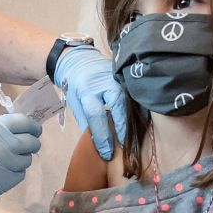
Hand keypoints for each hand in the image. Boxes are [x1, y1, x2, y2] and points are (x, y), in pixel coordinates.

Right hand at [0, 113, 42, 212]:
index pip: (24, 123)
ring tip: (6, 161)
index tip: (34, 130)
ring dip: (20, 160)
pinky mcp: (0, 184)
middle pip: (30, 142)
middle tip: (26, 146)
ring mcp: (1, 166)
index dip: (33, 127)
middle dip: (31, 144)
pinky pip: (18, 176)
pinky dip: (13, 174)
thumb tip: (19, 129)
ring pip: (26, 161)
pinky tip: (0, 172)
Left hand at [52, 45, 128, 160]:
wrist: (80, 60)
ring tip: (133, 138)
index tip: (107, 153)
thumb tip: (98, 143)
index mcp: (87, 90)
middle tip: (125, 146)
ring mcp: (118, 78)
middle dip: (122, 128)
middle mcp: (105, 83)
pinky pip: (133, 96)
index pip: (96, 115)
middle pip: (118, 106)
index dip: (102, 136)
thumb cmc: (76, 85)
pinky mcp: (126, 78)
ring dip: (131, 121)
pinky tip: (138, 124)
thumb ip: (86, 121)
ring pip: (129, 101)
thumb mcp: (75, 102)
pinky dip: (136, 111)